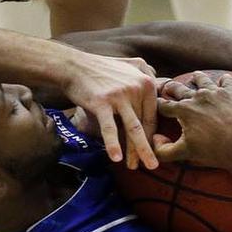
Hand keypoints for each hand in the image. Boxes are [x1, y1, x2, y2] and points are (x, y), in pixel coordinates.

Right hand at [63, 53, 158, 168]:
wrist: (74, 65)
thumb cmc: (100, 67)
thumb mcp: (129, 63)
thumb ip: (145, 71)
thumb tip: (157, 80)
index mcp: (146, 82)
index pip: (153, 115)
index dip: (152, 135)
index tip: (152, 150)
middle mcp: (137, 88)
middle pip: (144, 125)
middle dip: (146, 148)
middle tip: (151, 166)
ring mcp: (120, 96)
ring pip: (133, 129)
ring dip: (136, 151)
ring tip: (137, 167)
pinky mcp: (102, 103)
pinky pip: (110, 128)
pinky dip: (113, 144)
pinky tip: (116, 158)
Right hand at [154, 72, 231, 168]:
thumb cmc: (214, 151)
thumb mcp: (185, 154)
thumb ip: (163, 150)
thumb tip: (153, 140)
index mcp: (183, 110)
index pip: (164, 104)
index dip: (157, 104)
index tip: (153, 102)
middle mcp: (198, 97)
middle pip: (180, 88)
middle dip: (172, 88)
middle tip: (168, 87)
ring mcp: (216, 93)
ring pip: (202, 80)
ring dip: (197, 78)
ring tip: (195, 76)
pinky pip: (227, 81)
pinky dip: (224, 80)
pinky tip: (223, 79)